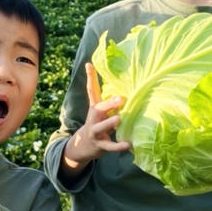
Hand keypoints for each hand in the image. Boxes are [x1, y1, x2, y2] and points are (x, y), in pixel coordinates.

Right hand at [60, 62, 129, 179]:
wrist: (83, 146)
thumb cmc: (97, 124)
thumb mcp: (100, 112)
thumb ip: (110, 101)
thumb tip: (123, 87)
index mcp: (95, 108)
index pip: (91, 90)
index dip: (90, 77)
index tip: (89, 64)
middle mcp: (94, 118)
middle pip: (98, 108)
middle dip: (108, 103)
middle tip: (121, 98)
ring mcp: (95, 132)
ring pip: (101, 127)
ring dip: (109, 123)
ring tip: (118, 118)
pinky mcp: (100, 145)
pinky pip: (110, 146)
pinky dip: (118, 146)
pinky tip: (128, 144)